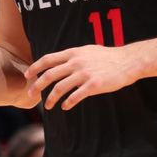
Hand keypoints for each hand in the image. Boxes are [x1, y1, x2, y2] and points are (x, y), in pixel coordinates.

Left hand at [24, 45, 139, 110]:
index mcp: (73, 53)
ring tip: (48, 106)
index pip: (48, 59)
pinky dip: (67, 103)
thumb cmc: (108, 57)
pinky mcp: (93, 85)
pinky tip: (65, 106)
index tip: (28, 75)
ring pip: (59, 88)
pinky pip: (75, 96)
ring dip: (51, 99)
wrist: (127, 61)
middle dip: (37, 86)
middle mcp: (76, 62)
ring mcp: (84, 74)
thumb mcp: (88, 50)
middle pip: (49, 75)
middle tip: (31, 94)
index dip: (35, 67)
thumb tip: (61, 60)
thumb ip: (74, 56)